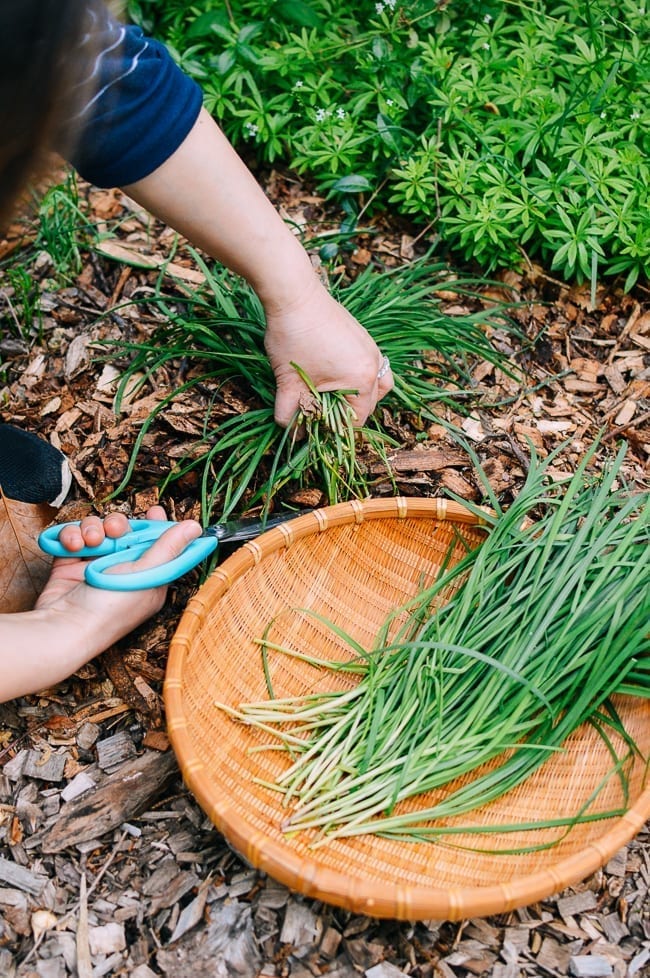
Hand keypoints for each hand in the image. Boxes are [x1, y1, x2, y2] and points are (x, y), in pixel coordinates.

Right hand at [36, 506, 201, 628]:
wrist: (63, 626)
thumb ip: (169, 547)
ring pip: (99, 530)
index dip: (158, 526)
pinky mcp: (72, 564)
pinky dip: (72, 536)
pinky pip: (75, 537)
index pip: (160, 545)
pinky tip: (73, 545)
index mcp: (149, 577)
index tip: (155, 510)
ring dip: (93, 529)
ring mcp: (97, 567)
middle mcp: (124, 571)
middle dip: (118, 525)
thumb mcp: (146, 575)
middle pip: (126, 532)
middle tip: (114, 531)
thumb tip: (195, 527)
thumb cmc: (110, 609)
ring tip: (90, 541)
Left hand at [263, 279, 393, 428]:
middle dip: (347, 416)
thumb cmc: (293, 338)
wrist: (293, 294)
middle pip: (369, 405)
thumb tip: (292, 434)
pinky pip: (372, 367)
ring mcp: (372, 348)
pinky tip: (339, 378)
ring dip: (361, 398)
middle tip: (322, 419)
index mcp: (362, 380)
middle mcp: (374, 365)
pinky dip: (361, 378)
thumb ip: (290, 414)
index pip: (357, 420)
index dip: (335, 431)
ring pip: (378, 385)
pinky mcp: (364, 337)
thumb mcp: (289, 383)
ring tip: (337, 401)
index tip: (316, 432)